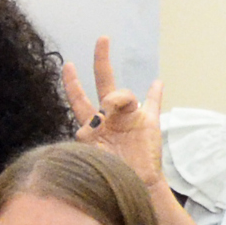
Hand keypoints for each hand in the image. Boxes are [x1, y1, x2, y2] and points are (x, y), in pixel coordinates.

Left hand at [61, 35, 164, 183]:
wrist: (133, 185)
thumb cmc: (109, 173)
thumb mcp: (91, 155)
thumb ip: (87, 139)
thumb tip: (86, 126)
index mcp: (93, 124)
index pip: (80, 98)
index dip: (73, 83)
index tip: (68, 65)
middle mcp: (110, 116)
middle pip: (105, 83)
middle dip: (101, 60)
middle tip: (102, 39)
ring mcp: (130, 117)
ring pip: (123, 93)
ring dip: (116, 97)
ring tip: (111, 109)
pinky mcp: (148, 121)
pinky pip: (154, 102)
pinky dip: (155, 91)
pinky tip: (157, 83)